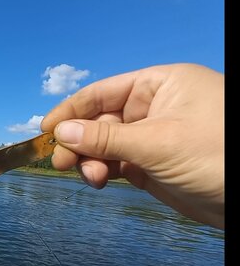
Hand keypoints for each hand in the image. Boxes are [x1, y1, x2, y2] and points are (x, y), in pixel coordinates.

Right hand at [41, 63, 223, 228]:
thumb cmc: (219, 154)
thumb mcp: (158, 142)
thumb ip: (106, 137)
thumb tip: (61, 131)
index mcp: (158, 85)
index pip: (103, 92)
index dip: (71, 109)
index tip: (45, 129)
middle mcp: (152, 108)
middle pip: (100, 120)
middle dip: (79, 140)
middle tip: (59, 160)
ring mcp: (152, 138)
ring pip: (106, 145)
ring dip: (91, 160)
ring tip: (91, 177)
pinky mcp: (152, 165)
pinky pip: (117, 163)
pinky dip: (104, 171)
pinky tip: (99, 180)